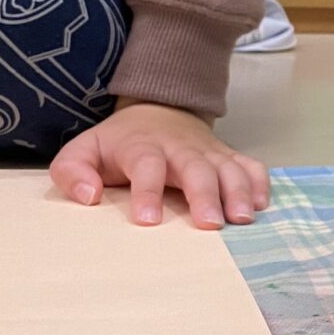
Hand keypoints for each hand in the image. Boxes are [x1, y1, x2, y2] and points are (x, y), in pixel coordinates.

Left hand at [50, 99, 270, 229]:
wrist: (158, 110)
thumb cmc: (118, 143)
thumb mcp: (82, 151)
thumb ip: (72, 172)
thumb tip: (88, 196)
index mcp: (142, 146)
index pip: (146, 165)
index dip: (148, 191)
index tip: (148, 221)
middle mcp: (180, 147)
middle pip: (197, 168)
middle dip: (205, 195)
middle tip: (211, 224)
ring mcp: (209, 151)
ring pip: (229, 168)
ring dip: (239, 192)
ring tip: (243, 219)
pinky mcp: (228, 156)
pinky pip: (251, 166)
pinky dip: (260, 183)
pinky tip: (261, 206)